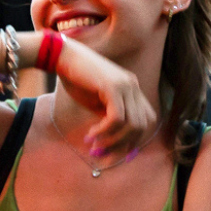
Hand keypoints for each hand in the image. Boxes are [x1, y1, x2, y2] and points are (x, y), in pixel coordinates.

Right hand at [52, 38, 158, 155]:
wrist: (63, 57)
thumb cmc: (77, 79)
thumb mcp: (97, 102)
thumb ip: (109, 117)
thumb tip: (114, 142)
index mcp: (133, 88)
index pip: (147, 119)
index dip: (136, 138)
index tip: (119, 151)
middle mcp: (133, 86)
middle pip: (142, 125)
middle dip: (124, 145)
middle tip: (104, 153)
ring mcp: (125, 85)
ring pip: (132, 124)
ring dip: (113, 140)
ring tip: (95, 146)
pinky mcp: (113, 87)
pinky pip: (117, 119)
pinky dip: (105, 131)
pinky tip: (92, 134)